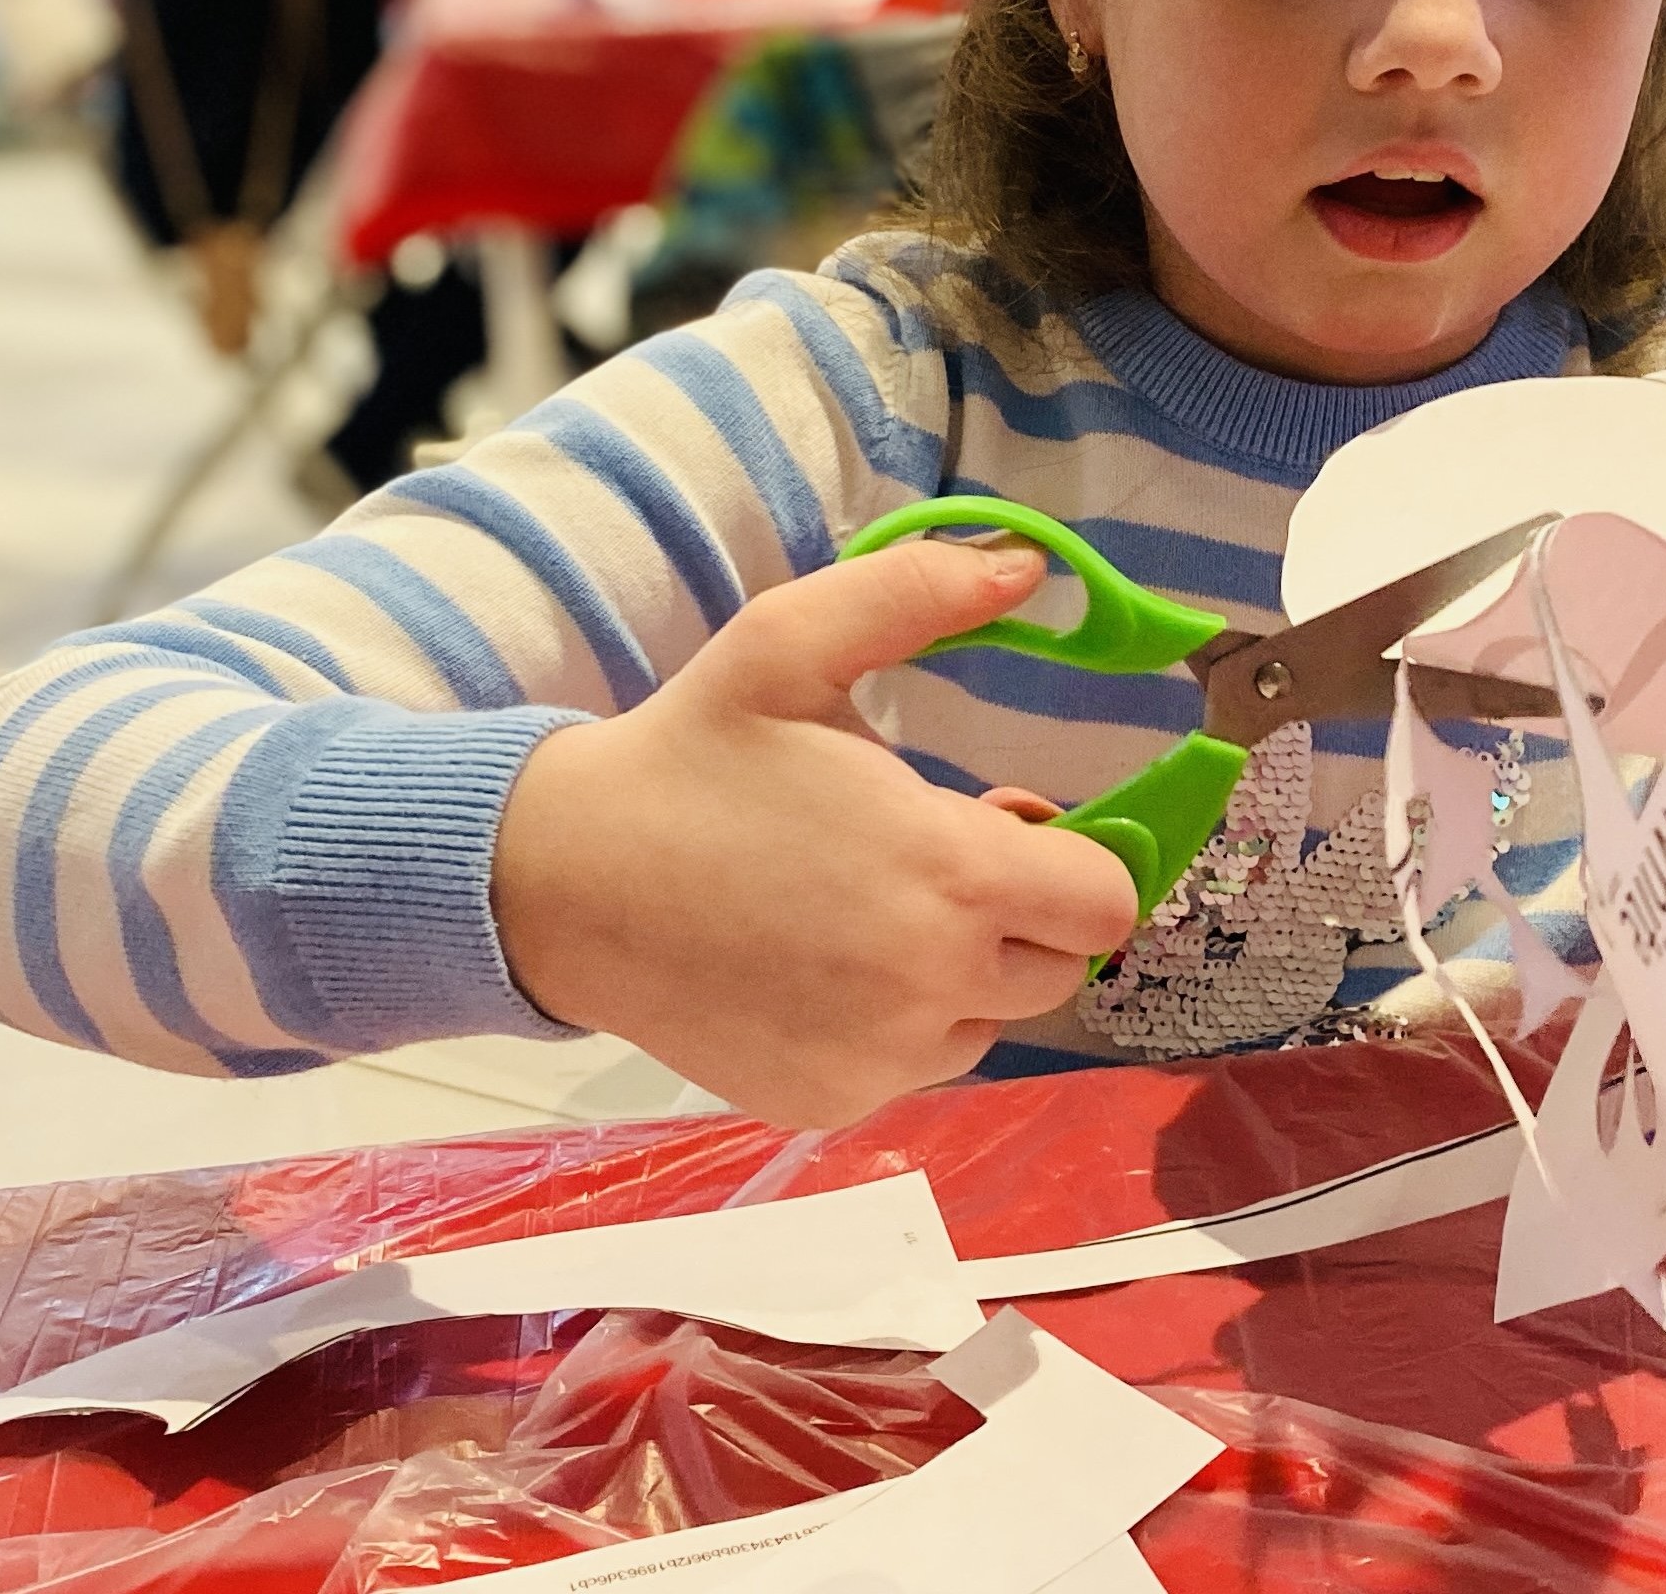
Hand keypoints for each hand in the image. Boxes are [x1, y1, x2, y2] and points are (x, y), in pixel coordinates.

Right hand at [491, 538, 1140, 1127]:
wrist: (560, 882)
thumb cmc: (690, 756)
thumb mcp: (791, 642)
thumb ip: (917, 592)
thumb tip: (1025, 563)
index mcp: (946, 874)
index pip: (1105, 901)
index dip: (1077, 858)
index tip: (1013, 823)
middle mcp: (928, 986)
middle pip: (1059, 967)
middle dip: (1023, 912)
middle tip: (934, 856)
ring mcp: (879, 1058)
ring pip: (990, 1021)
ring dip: (964, 972)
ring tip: (869, 906)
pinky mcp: (829, 1101)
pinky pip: (914, 1065)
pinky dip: (895, 1023)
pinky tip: (822, 964)